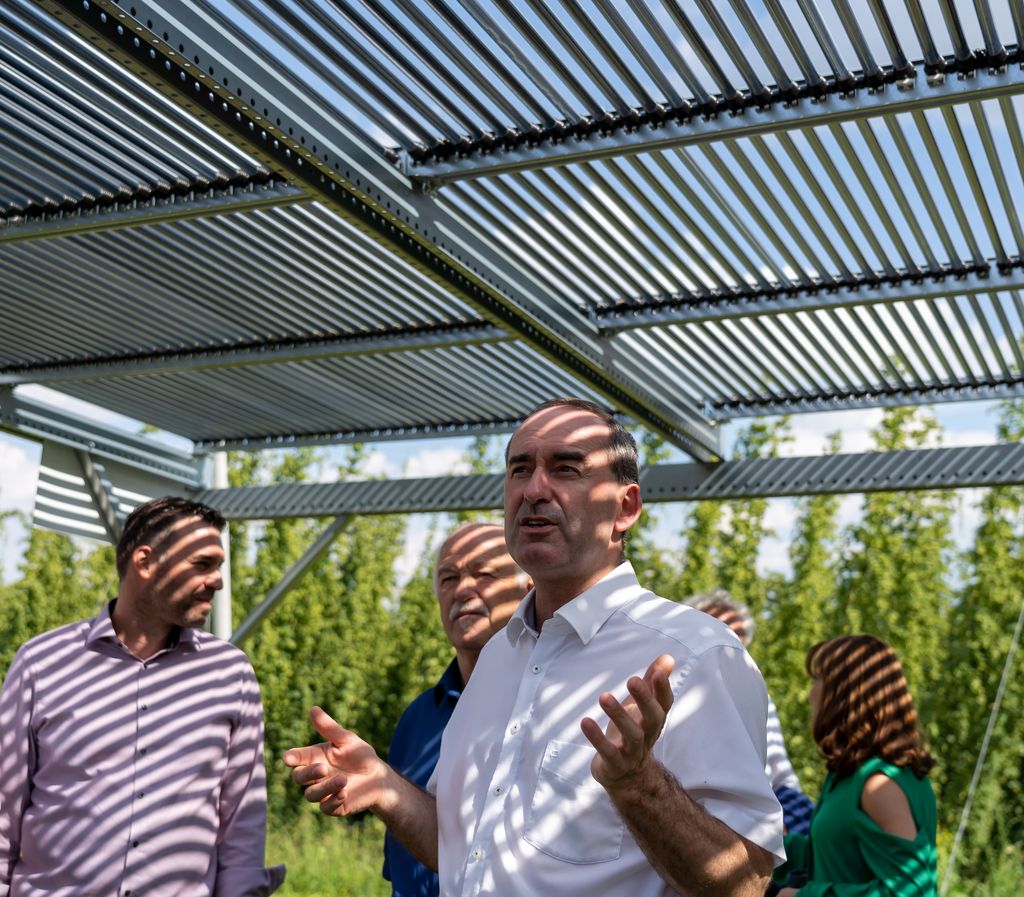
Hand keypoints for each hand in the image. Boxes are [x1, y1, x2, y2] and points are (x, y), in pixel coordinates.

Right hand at [282, 706, 389, 815]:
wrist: (378, 777)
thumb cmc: (360, 756)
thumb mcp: (347, 740)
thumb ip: (329, 728)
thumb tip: (313, 709)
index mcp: (315, 757)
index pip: (297, 757)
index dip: (291, 757)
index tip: (287, 758)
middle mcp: (315, 776)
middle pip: (299, 777)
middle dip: (308, 773)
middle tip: (323, 768)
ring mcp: (323, 792)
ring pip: (310, 794)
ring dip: (325, 787)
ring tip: (343, 779)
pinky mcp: (333, 806)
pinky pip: (325, 808)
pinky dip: (333, 800)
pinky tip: (343, 793)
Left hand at [581, 654, 674, 790]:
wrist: (627, 778)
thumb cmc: (634, 731)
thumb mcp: (642, 707)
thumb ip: (652, 682)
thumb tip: (668, 657)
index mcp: (654, 720)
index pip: (664, 704)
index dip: (663, 689)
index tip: (658, 671)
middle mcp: (647, 735)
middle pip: (652, 718)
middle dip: (644, 699)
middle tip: (633, 680)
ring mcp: (632, 752)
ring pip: (631, 735)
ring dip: (618, 715)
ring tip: (604, 697)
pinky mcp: (614, 764)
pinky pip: (608, 752)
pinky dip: (597, 738)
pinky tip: (585, 721)